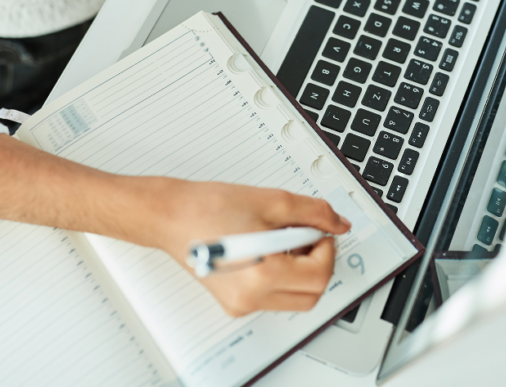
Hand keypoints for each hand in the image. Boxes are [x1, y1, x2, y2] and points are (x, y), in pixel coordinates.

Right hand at [0, 136, 349, 316]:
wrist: (168, 215)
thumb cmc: (206, 207)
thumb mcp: (270, 200)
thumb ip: (312, 212)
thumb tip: (337, 223)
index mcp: (260, 276)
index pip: (319, 274)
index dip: (327, 247)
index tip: (321, 227)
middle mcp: (250, 299)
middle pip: (312, 292)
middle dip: (318, 261)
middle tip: (307, 232)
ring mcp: (241, 304)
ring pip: (296, 297)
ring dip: (302, 267)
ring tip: (282, 236)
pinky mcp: (235, 301)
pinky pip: (275, 294)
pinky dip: (283, 272)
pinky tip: (268, 246)